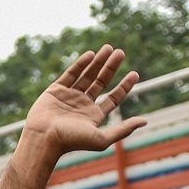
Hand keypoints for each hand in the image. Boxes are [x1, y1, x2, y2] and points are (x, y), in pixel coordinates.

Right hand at [21, 45, 146, 156]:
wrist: (44, 138)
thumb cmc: (72, 141)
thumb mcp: (102, 138)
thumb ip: (123, 129)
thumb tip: (144, 121)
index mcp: (94, 116)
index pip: (113, 98)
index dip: (124, 86)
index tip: (135, 73)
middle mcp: (82, 105)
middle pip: (101, 82)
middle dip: (111, 67)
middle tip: (121, 52)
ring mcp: (69, 96)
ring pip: (87, 75)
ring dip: (98, 61)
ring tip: (109, 47)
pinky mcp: (55, 90)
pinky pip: (70, 74)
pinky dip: (80, 64)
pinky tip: (91, 55)